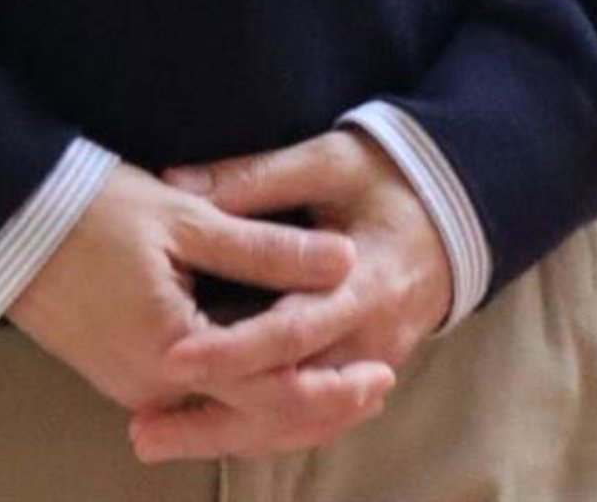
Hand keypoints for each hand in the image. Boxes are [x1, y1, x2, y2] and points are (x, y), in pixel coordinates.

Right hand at [5, 162, 394, 455]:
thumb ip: (266, 248)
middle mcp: (153, 386)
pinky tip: (272, 374)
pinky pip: (197, 401)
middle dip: (319, 406)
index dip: (333, 384)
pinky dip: (244, 396)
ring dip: (284, 406)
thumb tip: (343, 262)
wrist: (9, 218)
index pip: (272, 390)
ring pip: (225, 416)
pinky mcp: (121, 371)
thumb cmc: (96, 208)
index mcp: (174, 353)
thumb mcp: (187, 219)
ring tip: (339, 388)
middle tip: (378, 387)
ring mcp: (133, 385)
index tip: (383, 370)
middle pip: (253, 418)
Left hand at [127, 130, 451, 465]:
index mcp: (364, 283)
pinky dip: (262, 432)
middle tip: (142, 428)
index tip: (171, 358)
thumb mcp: (327, 160)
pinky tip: (210, 434)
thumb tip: (178, 183)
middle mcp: (369, 340)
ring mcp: (370, 365)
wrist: (454, 210)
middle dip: (215, 418)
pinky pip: (311, 419)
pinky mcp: (362, 374)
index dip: (231, 349)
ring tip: (157, 437)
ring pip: (296, 422)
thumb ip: (256, 177)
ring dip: (228, 434)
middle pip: (289, 398)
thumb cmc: (385, 177)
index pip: (292, 331)